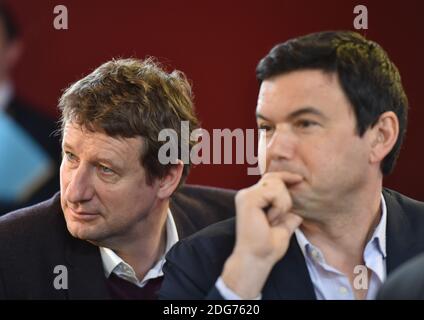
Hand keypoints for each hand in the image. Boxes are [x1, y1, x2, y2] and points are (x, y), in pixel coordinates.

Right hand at [221, 172, 302, 297]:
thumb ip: (288, 217)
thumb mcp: (283, 228)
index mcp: (252, 199)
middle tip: (276, 219)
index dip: (286, 176)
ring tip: (272, 220)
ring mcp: (246, 195)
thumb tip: (298, 213)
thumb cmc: (267, 247)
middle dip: (285, 198)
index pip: (271, 178)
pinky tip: (269, 219)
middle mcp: (246, 194)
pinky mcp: (248, 199)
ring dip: (283, 205)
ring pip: (277, 184)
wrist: (256, 258)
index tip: (299, 179)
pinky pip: (274, 193)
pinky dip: (279, 207)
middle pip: (275, 178)